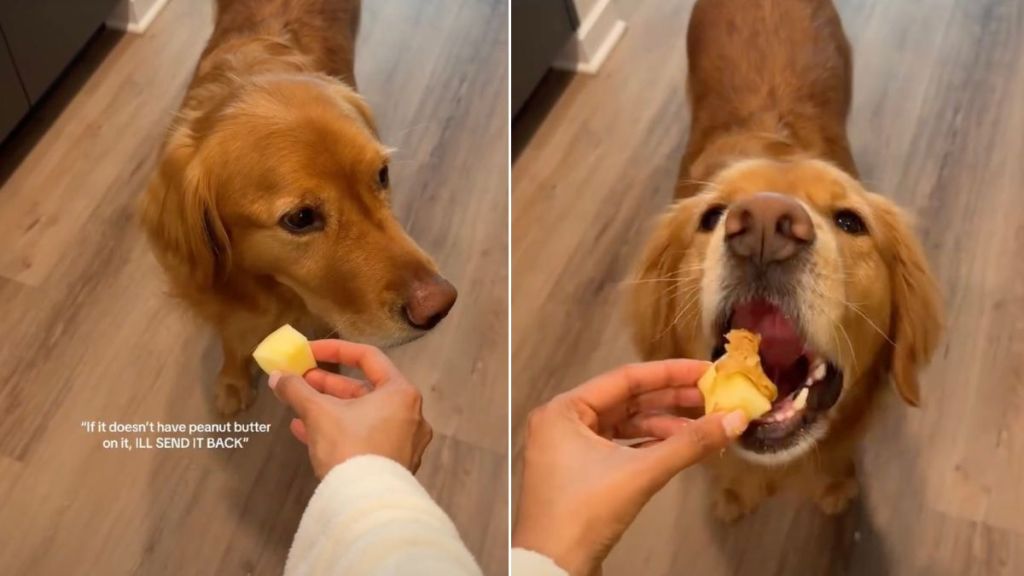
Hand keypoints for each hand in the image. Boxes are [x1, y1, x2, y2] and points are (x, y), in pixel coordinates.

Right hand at [269, 340, 432, 478]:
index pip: (368, 357)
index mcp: (401, 393)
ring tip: (298, 407)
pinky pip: (366, 438)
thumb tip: (277, 376)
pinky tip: (306, 433)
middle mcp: (410, 413)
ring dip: (329, 409)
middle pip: (365, 389)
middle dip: (328, 384)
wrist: (365, 505)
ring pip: (363, 415)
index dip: (335, 349)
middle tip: (300, 381)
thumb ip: (297, 390)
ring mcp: (405, 441)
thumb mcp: (318, 413)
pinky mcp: (395, 463)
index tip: (308, 351)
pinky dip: (340, 431)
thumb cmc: (348, 448)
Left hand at [511, 360, 748, 574]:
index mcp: (564, 409)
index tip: (707, 370)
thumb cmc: (586, 511)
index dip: (670, 373)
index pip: (625, 379)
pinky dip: (647, 446)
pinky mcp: (578, 471)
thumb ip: (690, 443)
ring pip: (623, 425)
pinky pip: (618, 447)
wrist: (553, 567)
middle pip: (625, 400)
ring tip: (704, 426)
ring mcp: (568, 447)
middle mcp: (562, 421)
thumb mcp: (641, 472)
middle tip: (714, 397)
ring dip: (663, 426)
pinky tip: (679, 446)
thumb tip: (736, 419)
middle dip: (671, 400)